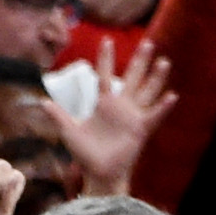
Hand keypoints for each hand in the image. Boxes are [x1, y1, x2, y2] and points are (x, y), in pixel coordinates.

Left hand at [63, 40, 173, 194]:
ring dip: (156, 78)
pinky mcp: (141, 129)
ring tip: (164, 61)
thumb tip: (43, 101)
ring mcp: (132, 116)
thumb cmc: (85, 153)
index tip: (107, 40)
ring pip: (147, 92)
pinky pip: (154, 116)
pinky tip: (172, 96)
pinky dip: (163, 107)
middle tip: (148, 43)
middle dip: (140, 61)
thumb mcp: (69, 131)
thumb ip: (59, 115)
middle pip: (133, 78)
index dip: (105, 59)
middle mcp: (120, 106)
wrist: (99, 174)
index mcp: (103, 103)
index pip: (104, 75)